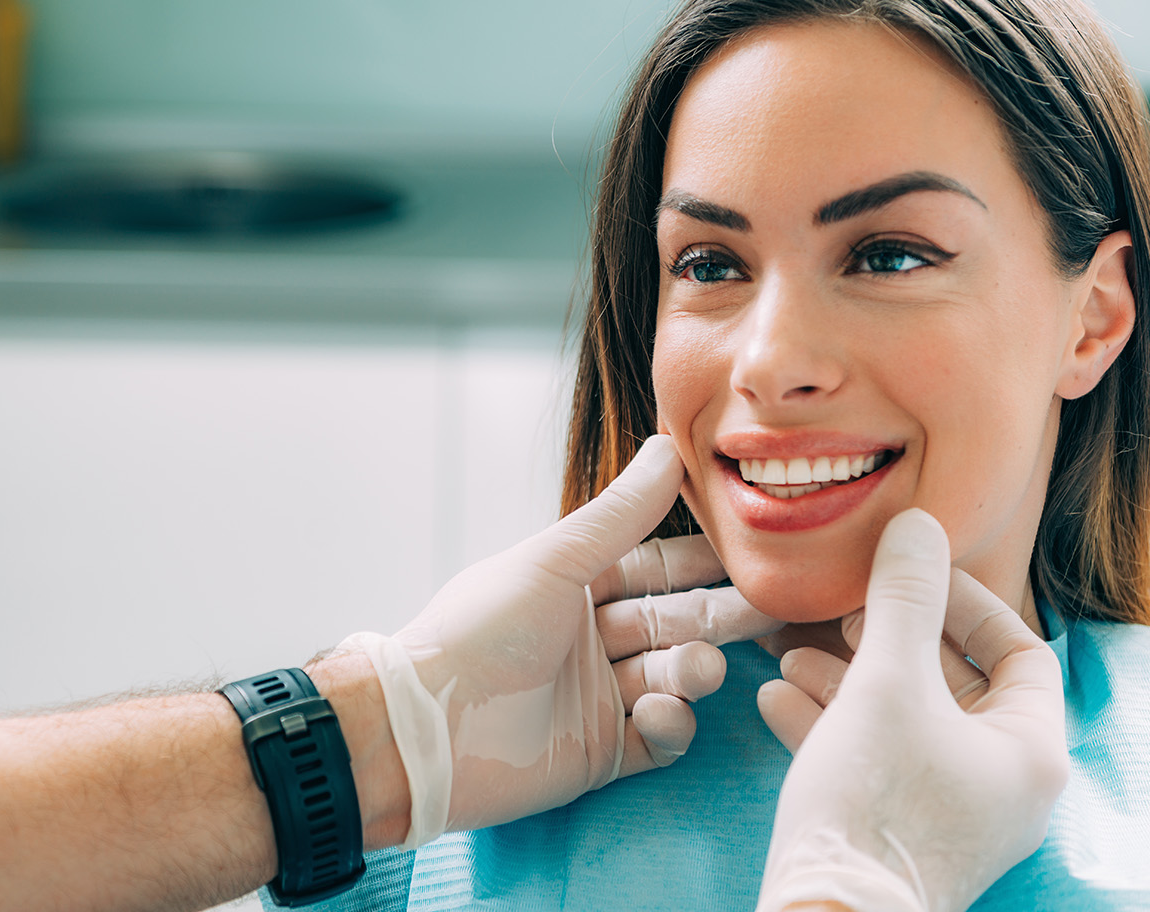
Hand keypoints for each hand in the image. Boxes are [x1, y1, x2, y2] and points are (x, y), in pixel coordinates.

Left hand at [343, 434, 779, 848]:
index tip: (753, 551)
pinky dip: (672, 725)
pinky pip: (658, 737)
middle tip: (772, 609)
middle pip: (674, 622)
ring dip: (692, 671)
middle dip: (719, 617)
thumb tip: (669, 446)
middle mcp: (588, 638)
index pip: (654, 567)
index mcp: (572, 586)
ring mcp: (596, 698)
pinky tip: (663, 713)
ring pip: (672, 678)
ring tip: (694, 670)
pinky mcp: (600, 754)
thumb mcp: (553, 562)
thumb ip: (619, 514)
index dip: (702, 561)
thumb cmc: (478, 631)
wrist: (427, 729)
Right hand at [755, 509, 1068, 911]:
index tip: (908, 576)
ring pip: (903, 720)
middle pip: (952, 684)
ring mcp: (947, 810)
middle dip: (886, 639)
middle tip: (841, 612)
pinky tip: (774, 697)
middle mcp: (999, 783)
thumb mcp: (886, 681)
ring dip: (845, 678)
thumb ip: (902, 599)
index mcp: (1027, 750)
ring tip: (789, 651)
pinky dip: (829, 723)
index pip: (1020, 652)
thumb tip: (916, 525)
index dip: (965, 602)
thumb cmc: (875, 799)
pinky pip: (872, 759)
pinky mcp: (896, 829)